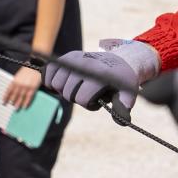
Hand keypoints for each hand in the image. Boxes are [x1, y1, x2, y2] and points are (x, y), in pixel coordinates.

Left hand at [3, 66, 40, 108]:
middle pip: (14, 95)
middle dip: (12, 101)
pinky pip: (28, 97)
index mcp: (14, 81)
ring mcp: (26, 87)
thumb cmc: (27, 70)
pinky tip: (25, 106)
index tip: (3, 101)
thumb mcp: (18, 75)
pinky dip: (26, 102)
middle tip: (11, 106)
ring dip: (18, 103)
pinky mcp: (32, 88)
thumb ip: (16, 82)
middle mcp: (19, 84)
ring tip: (16, 108)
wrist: (35, 67)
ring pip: (21, 97)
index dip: (5, 97)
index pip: (8, 91)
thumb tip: (13, 91)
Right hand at [43, 40, 159, 123]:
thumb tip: (120, 121)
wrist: (121, 61)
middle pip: (67, 92)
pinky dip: (51, 80)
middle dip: (76, 99)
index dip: (90, 105)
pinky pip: (49, 70)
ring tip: (77, 88)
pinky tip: (62, 83)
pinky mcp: (68, 56)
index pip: (81, 98)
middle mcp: (85, 64)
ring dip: (64, 91)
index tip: (99, 101)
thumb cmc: (123, 81)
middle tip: (88, 94)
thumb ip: (123, 107)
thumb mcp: (128, 94)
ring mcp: (75, 58)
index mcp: (99, 75)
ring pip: (55, 83)